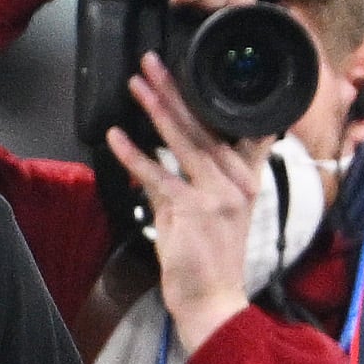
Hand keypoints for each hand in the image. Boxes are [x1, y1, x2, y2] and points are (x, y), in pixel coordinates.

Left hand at [106, 62, 275, 345]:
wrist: (214, 301)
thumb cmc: (211, 259)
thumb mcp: (217, 212)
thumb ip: (197, 178)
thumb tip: (165, 153)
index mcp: (247, 181)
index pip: (232, 130)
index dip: (211, 98)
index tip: (191, 68)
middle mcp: (237, 183)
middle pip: (204, 127)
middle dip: (176, 91)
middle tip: (153, 62)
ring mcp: (217, 195)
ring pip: (184, 142)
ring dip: (157, 109)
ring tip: (136, 84)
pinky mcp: (191, 210)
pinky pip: (158, 175)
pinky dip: (135, 155)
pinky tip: (117, 137)